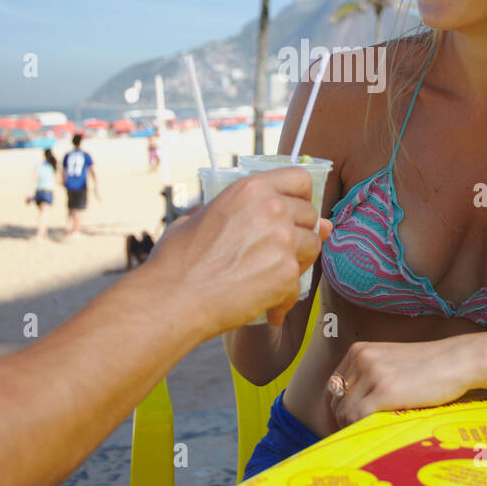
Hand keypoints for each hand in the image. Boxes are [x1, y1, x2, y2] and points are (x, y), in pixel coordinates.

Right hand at [145, 168, 328, 332]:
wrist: (173, 298)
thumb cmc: (178, 260)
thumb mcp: (198, 216)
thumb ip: (234, 211)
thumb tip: (265, 214)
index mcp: (252, 188)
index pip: (300, 179)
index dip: (301, 196)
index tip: (294, 211)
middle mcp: (272, 208)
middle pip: (310, 214)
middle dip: (299, 232)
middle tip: (278, 251)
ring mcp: (283, 241)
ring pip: (312, 247)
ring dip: (297, 262)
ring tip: (271, 277)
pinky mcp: (286, 273)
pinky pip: (298, 284)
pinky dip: (284, 298)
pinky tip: (268, 306)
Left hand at [326, 337, 477, 430]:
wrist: (457, 360)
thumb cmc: (428, 366)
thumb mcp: (390, 362)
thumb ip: (369, 376)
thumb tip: (350, 407)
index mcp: (359, 350)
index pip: (332, 386)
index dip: (334, 409)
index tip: (342, 426)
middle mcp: (361, 358)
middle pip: (335, 400)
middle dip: (340, 421)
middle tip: (353, 436)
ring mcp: (373, 373)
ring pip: (344, 410)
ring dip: (351, 428)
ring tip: (367, 435)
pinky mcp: (386, 390)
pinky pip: (357, 416)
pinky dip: (359, 429)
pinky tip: (372, 433)